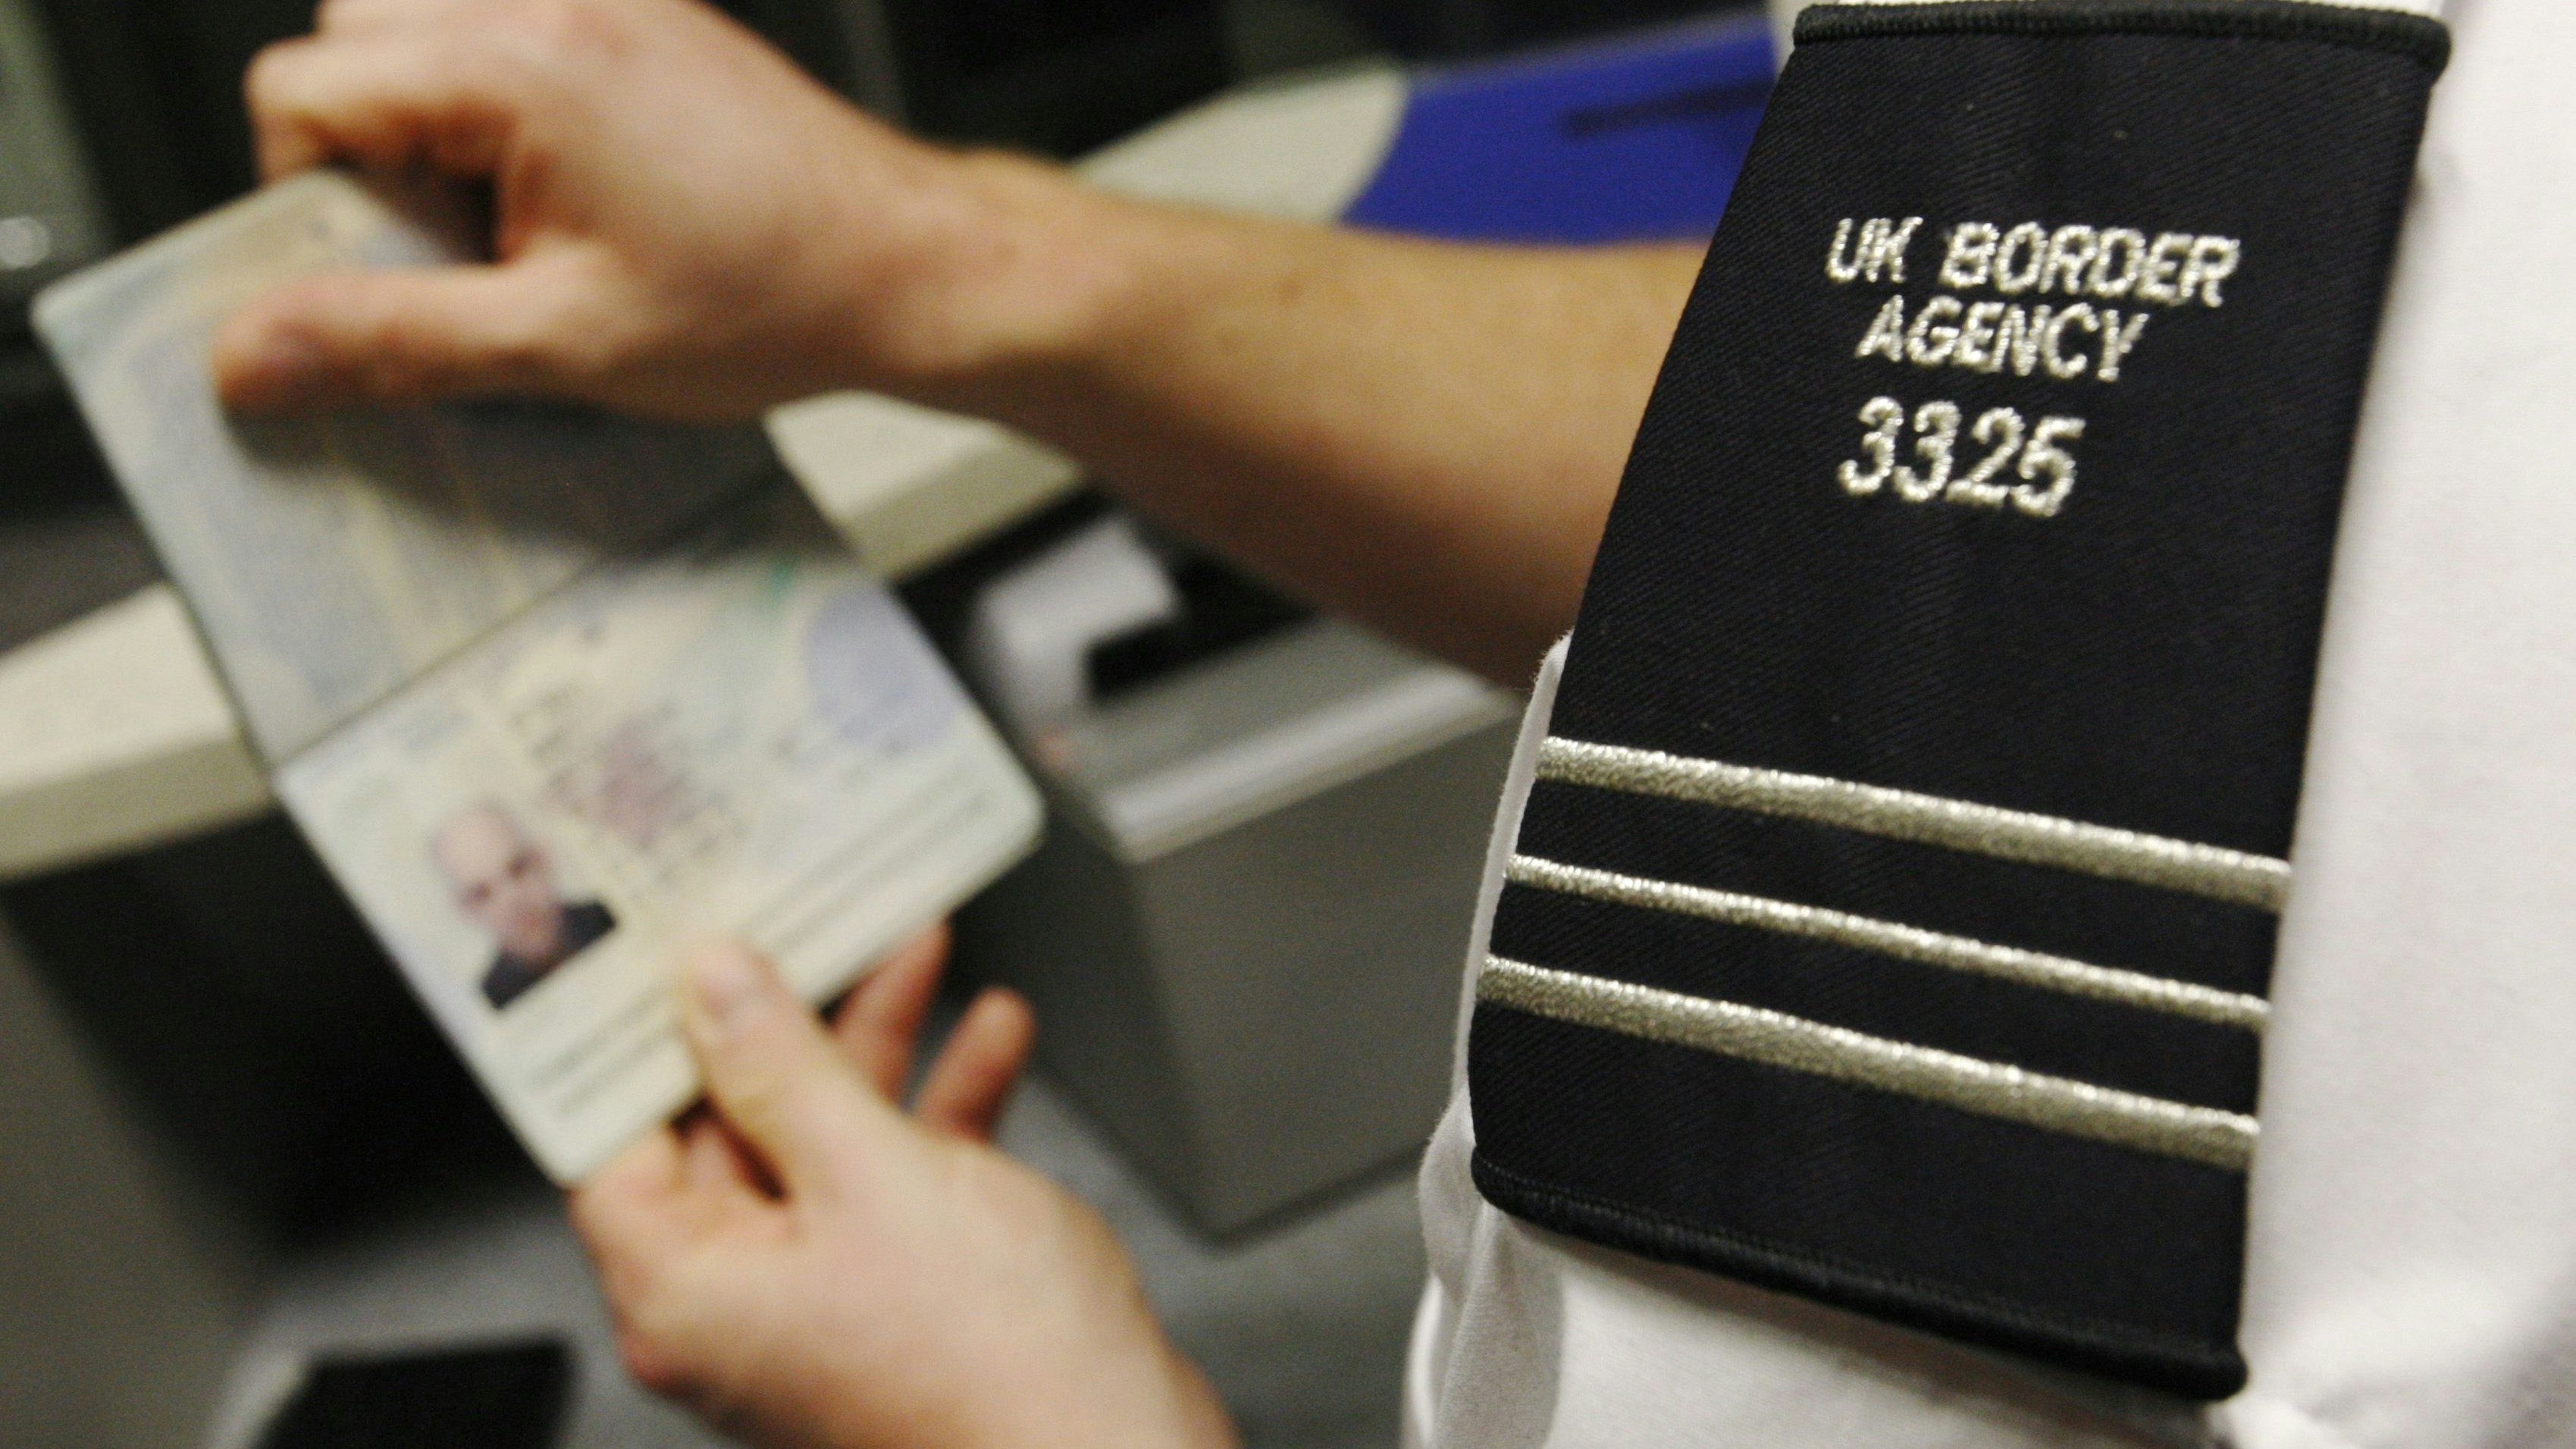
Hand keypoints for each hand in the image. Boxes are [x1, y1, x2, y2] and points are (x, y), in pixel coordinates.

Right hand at [214, 0, 1122, 418]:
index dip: (309, 194)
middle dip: (371, 146)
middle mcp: (559, 3)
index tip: (375, 269)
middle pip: (358, 35)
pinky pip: (518, 33)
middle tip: (454, 249)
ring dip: (436, 122)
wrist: (912, 272)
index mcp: (521, 64)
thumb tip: (255, 352)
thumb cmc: (779, 298)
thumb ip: (393, 341)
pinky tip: (573, 196)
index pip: (303, 87)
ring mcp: (608, 2)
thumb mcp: (564, 346)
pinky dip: (509, 107)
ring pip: (432, 25)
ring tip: (517, 225)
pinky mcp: (648, 23)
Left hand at [570, 928, 1236, 1448]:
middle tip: (807, 923)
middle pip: (729, 1126)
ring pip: (823, 1143)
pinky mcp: (899, 1302)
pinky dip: (938, 1109)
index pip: (613, 1139)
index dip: (637, 1037)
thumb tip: (712, 990)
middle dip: (784, 1019)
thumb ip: (784, 1068)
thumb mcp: (873, 1172)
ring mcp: (821, 1307)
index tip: (661, 948)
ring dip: (878, 1048)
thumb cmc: (996, 1367)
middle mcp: (737, 1309)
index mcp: (686, 1291)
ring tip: (914, 951)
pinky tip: (989, 1038)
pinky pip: (895, 1183)